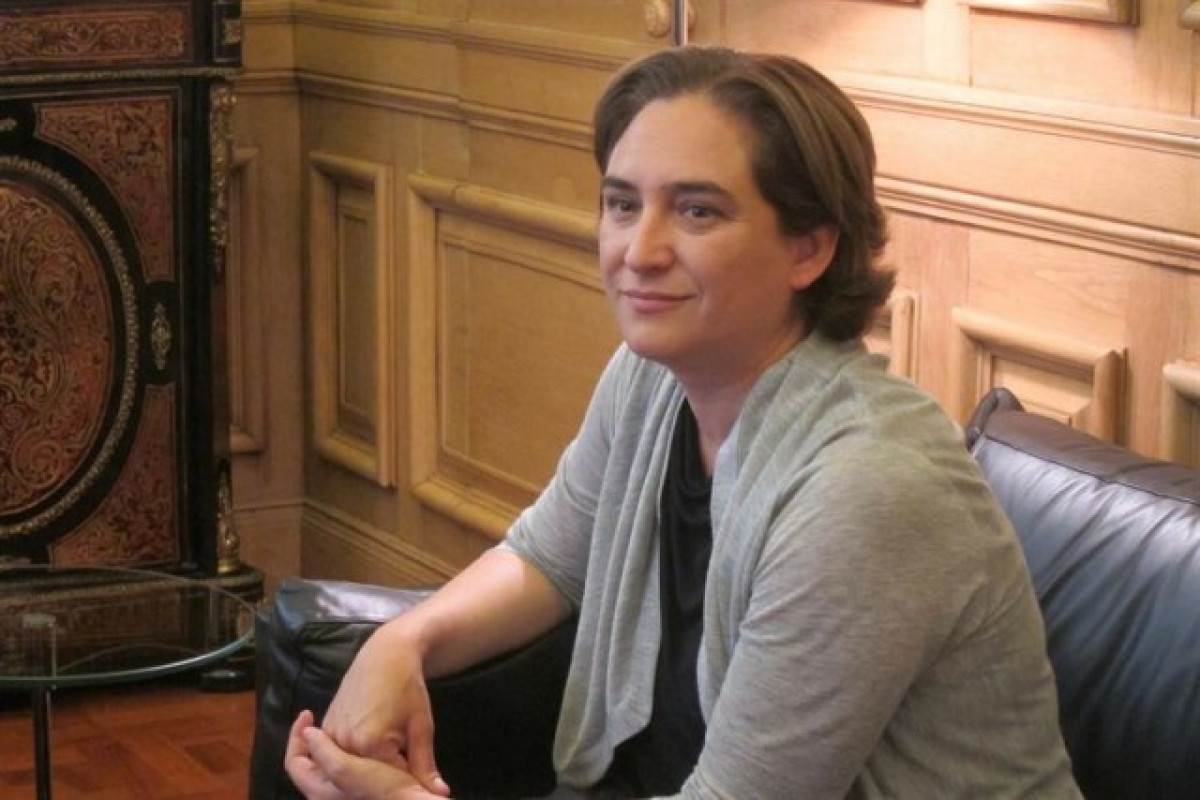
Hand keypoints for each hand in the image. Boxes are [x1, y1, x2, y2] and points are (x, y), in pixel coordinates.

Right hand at [320, 621, 448, 795]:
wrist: (386, 654)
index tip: (418, 785)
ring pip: (342, 773)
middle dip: (380, 784)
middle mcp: (344, 743)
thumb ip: (424, 764)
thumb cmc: (408, 687)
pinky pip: (330, 758)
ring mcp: (331, 735)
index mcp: (369, 745)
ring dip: (360, 776)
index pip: (387, 784)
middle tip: (398, 767)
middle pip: (360, 783)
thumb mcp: (421, 726)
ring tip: (384, 758)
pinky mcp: (326, 728)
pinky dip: (344, 764)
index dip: (406, 786)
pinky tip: (363, 756)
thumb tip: (440, 793)